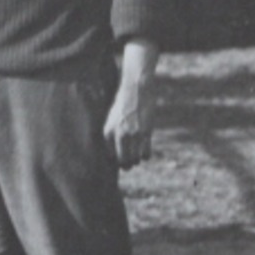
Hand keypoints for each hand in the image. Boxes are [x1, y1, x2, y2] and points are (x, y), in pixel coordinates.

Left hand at [104, 39, 160, 169]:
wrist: (136, 89)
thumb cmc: (123, 103)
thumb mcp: (112, 118)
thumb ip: (113, 134)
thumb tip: (116, 152)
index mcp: (107, 131)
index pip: (110, 156)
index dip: (116, 160)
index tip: (120, 159)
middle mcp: (118, 135)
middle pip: (123, 161)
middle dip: (127, 165)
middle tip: (130, 164)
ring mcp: (133, 134)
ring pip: (135, 159)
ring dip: (137, 160)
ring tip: (137, 157)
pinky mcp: (146, 132)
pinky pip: (146, 154)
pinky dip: (146, 156)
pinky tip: (145, 152)